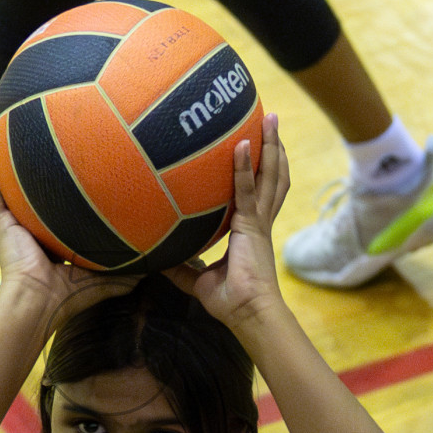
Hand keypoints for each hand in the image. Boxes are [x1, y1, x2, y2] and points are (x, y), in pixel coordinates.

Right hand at [0, 142, 139, 331]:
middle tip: (41, 141)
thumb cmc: (70, 296)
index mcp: (54, 240)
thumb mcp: (105, 279)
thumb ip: (130, 270)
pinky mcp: (1, 222)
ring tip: (3, 134)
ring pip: (7, 186)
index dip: (67, 192)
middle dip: (35, 171)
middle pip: (33, 193)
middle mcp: (34, 229)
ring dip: (4, 162)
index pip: (60, 211)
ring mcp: (15, 224)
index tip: (77, 167)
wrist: (39, 302)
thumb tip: (160, 261)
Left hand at [167, 113, 290, 332]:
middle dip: (275, 147)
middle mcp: (258, 220)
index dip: (260, 169)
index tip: (256, 145)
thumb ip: (181, 265)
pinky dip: (244, 167)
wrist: (246, 314)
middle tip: (273, 118)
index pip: (258, 191)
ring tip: (271, 119)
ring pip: (271, 176)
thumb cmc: (228, 301)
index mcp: (250, 229)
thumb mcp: (197, 278)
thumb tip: (158, 257)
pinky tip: (241, 143)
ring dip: (272, 146)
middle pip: (272, 176)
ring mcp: (258, 221)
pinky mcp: (252, 226)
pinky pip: (246, 191)